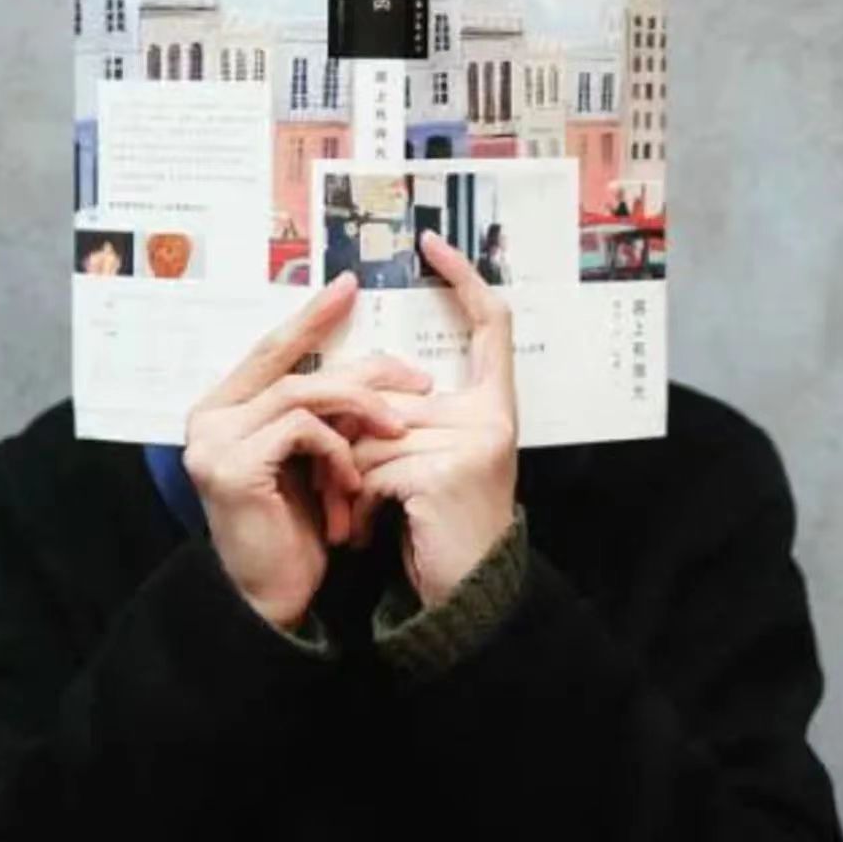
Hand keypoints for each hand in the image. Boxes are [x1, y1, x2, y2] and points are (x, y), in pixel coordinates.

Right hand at [182, 271, 431, 629]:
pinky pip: (301, 430)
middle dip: (359, 365)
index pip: (272, 348)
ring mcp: (213, 441)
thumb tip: (370, 366)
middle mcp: (208, 416)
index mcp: (225, 405)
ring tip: (398, 430)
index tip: (350, 287)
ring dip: (359, 409)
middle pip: (290, 363)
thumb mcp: (313, 457)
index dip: (311, 316)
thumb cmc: (297, 528)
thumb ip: (319, 413)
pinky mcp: (230, 467)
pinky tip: (353, 482)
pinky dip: (338, 449)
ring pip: (302, 392)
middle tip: (416, 376)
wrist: (274, 600)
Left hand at [347, 230, 518, 607]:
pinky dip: (354, 501)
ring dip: (350, 477)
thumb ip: (411, 416)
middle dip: (355, 436)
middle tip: (348, 483)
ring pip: (373, 430)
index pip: (491, 326)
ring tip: (358, 515)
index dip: (465, 279)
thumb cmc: (439, 526)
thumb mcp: (432, 458)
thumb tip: (355, 384)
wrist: (461, 599)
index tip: (432, 242)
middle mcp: (494, 418)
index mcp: (494, 407)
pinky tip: (364, 532)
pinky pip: (369, 465)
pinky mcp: (443, 473)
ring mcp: (473, 444)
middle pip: (394, 390)